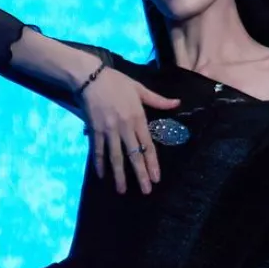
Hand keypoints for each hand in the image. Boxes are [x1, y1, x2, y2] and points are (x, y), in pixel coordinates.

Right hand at [79, 67, 180, 195]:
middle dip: (140, 174)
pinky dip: (99, 163)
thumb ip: (158, 99)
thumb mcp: (139, 88)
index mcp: (138, 117)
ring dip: (119, 175)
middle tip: (146, 190)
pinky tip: (102, 176)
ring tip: (122, 190)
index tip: (156, 178)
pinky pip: (98, 150)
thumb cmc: (117, 81)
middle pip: (134, 155)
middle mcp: (125, 127)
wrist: (91, 77)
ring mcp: (109, 130)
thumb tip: (177, 103)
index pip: (148, 145)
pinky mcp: (95, 130)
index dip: (152, 163)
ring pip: (116, 156)